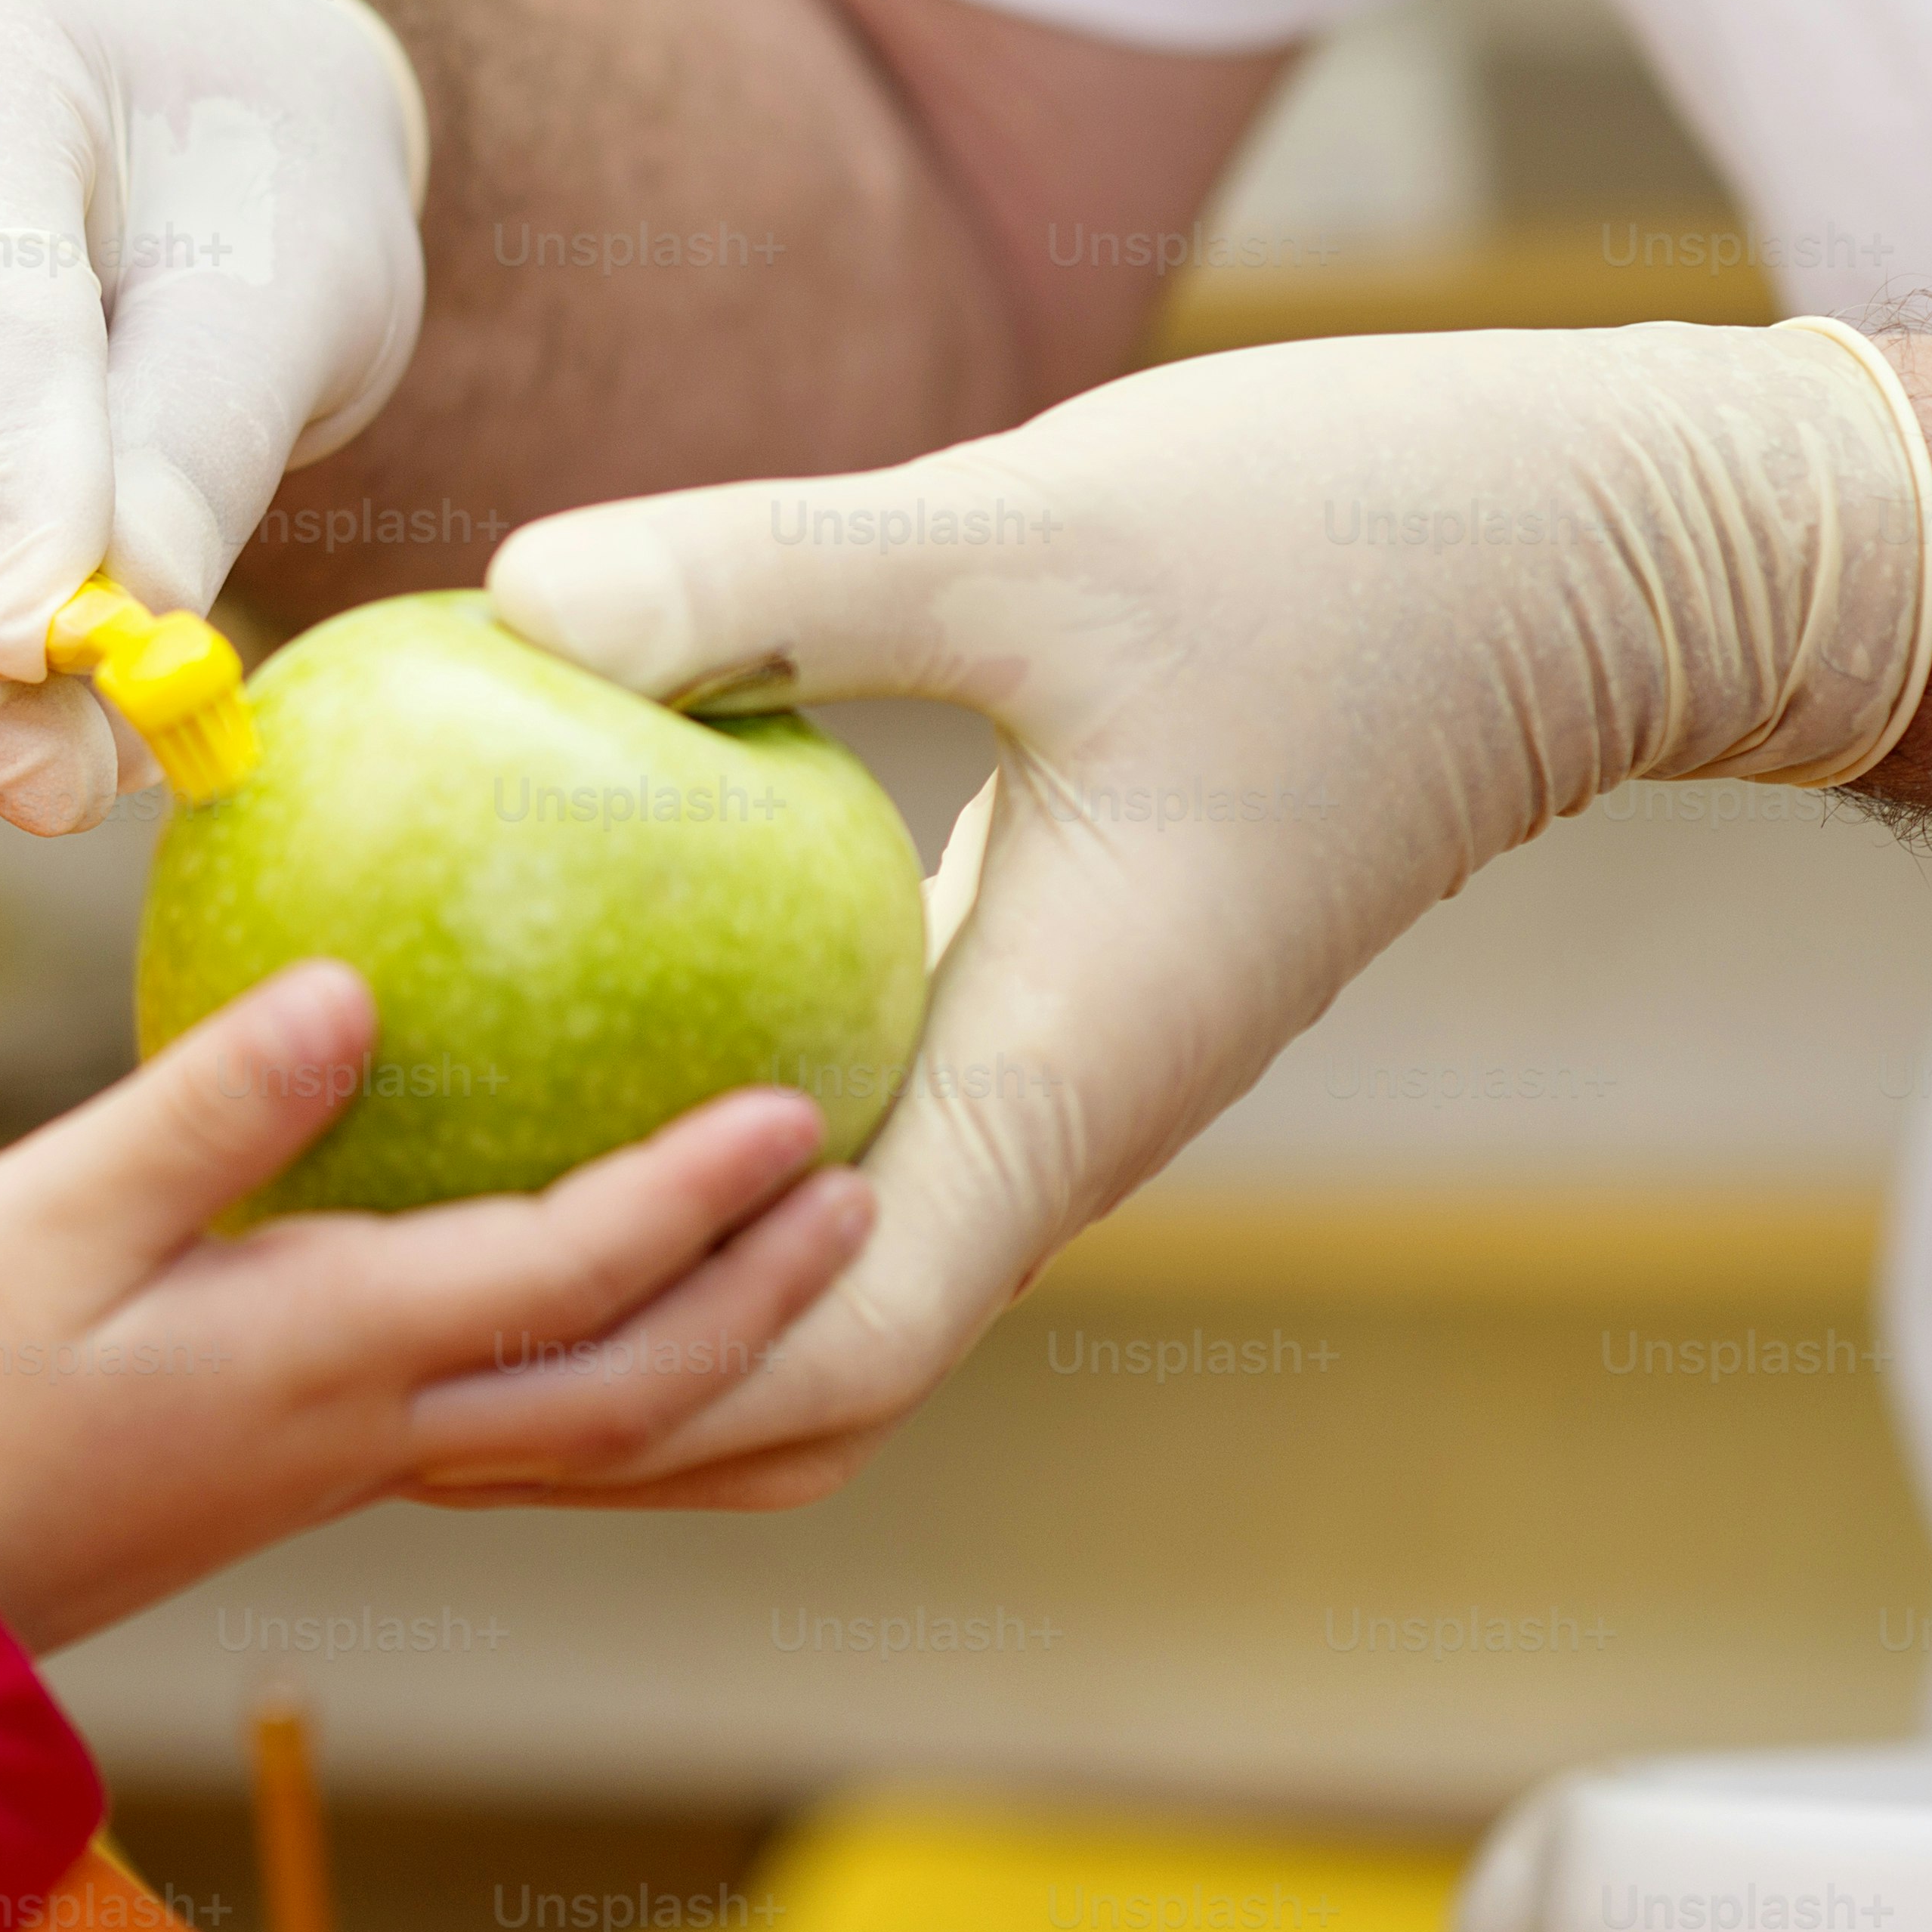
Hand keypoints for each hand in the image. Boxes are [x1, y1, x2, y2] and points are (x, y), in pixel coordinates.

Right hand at [0, 962, 872, 1652]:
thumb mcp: (46, 1215)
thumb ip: (210, 1107)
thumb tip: (356, 990)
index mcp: (325, 1354)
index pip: (565, 1272)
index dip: (695, 1192)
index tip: (801, 1104)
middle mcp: (373, 1432)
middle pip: (633, 1389)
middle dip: (765, 1296)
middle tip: (865, 1186)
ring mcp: (349, 1470)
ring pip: (598, 1441)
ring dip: (725, 1365)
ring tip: (801, 1276)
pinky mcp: (312, 1472)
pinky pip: (526, 1441)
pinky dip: (623, 1393)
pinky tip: (615, 1328)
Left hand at [459, 318, 1931, 1509]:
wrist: (1588, 553)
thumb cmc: (1343, 534)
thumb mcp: (1037, 527)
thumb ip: (778, 570)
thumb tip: (519, 602)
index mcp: (1061, 1076)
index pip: (832, 1343)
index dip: (631, 1390)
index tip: (428, 1358)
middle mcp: (1055, 1123)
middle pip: (795, 1376)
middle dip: (584, 1404)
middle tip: (343, 1334)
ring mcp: (1049, 1076)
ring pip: (817, 1285)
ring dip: (631, 1305)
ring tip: (410, 1239)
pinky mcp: (1034, 1000)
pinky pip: (839, 1143)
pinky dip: (690, 1156)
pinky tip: (538, 1052)